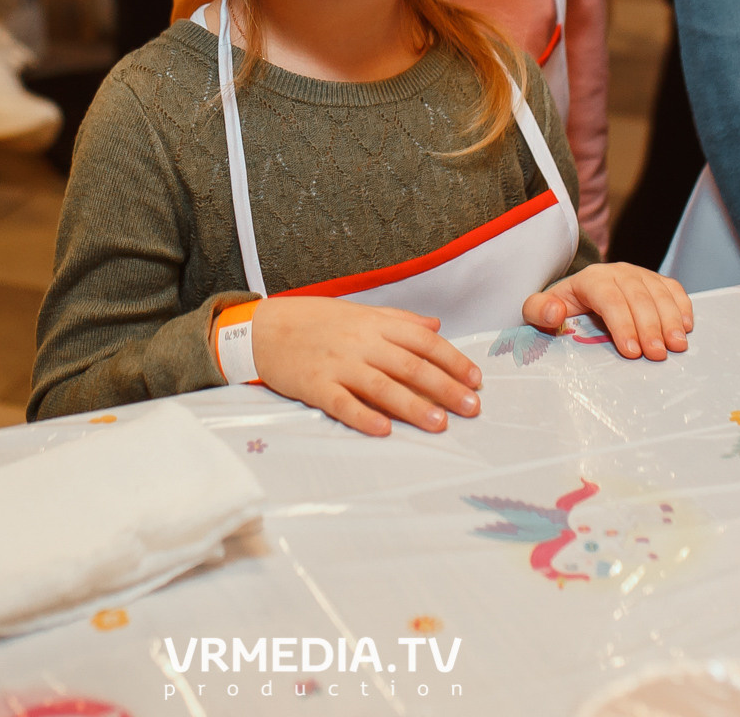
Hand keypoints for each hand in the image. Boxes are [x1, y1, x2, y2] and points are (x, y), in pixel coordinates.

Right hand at [250, 297, 480, 437]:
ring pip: (382, 386)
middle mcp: (360, 342)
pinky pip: (342, 403)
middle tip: (471, 408)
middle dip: (445, 387)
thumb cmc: (315, 320)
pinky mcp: (314, 385)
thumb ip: (399, 320)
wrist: (264, 328)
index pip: (423, 341)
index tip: (475, 379)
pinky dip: (363, 416)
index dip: (453, 360)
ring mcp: (337, 364)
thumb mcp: (359, 311)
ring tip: (439, 424)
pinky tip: (383, 430)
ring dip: (413, 406)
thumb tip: (436, 326)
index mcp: (374, 323)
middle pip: (410, 365)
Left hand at [523, 263, 692, 360]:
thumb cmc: (561, 307)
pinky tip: (687, 327)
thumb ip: (538, 310)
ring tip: (677, 346)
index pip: (609, 299)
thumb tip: (556, 313)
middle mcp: (618, 272)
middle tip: (658, 355)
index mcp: (590, 279)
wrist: (578, 293)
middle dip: (650, 327)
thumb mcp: (538, 309)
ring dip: (671, 320)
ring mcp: (640, 275)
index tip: (632, 352)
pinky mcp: (656, 281)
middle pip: (638, 297)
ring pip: (660, 293)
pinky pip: (674, 289)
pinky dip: (683, 306)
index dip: (623, 324)